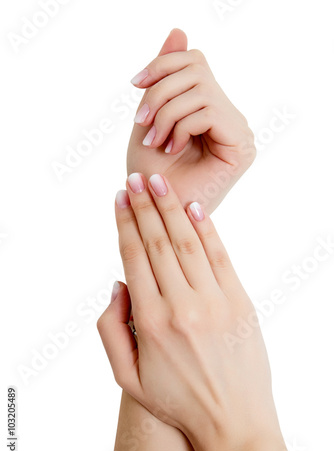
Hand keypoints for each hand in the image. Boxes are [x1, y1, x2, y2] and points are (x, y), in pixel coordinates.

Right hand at [98, 172, 277, 443]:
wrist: (234, 422)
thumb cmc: (178, 401)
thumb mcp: (127, 378)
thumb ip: (111, 330)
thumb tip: (119, 285)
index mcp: (152, 322)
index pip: (134, 258)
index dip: (125, 224)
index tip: (119, 200)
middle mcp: (182, 305)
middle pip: (158, 242)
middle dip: (144, 206)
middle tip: (135, 180)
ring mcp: (215, 301)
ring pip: (188, 242)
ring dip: (171, 208)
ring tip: (159, 183)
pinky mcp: (240, 302)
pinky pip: (220, 256)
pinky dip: (206, 229)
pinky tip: (193, 208)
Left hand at [127, 29, 255, 213]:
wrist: (154, 213)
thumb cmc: (150, 174)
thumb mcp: (150, 116)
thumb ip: (165, 77)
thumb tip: (178, 31)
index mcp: (209, 109)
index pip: (193, 61)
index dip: (162, 64)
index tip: (135, 85)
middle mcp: (229, 116)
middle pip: (196, 67)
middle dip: (160, 91)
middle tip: (144, 122)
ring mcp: (239, 131)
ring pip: (199, 89)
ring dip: (166, 113)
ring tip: (156, 141)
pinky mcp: (242, 145)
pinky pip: (207, 111)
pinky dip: (180, 126)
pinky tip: (172, 148)